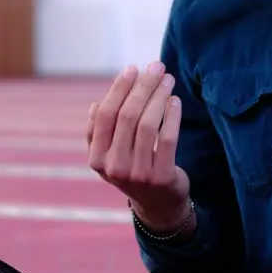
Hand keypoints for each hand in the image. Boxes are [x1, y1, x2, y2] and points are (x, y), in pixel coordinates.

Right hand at [86, 62, 191, 231]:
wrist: (158, 205)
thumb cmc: (133, 169)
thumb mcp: (111, 155)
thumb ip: (100, 133)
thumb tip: (96, 105)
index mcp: (97, 159)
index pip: (105, 115)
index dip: (119, 89)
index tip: (133, 69)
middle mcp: (114, 167)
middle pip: (127, 116)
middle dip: (143, 86)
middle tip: (156, 67)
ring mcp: (138, 174)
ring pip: (148, 124)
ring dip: (159, 96)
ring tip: (168, 80)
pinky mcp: (161, 176)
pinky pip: (167, 138)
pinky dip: (172, 116)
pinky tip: (175, 101)